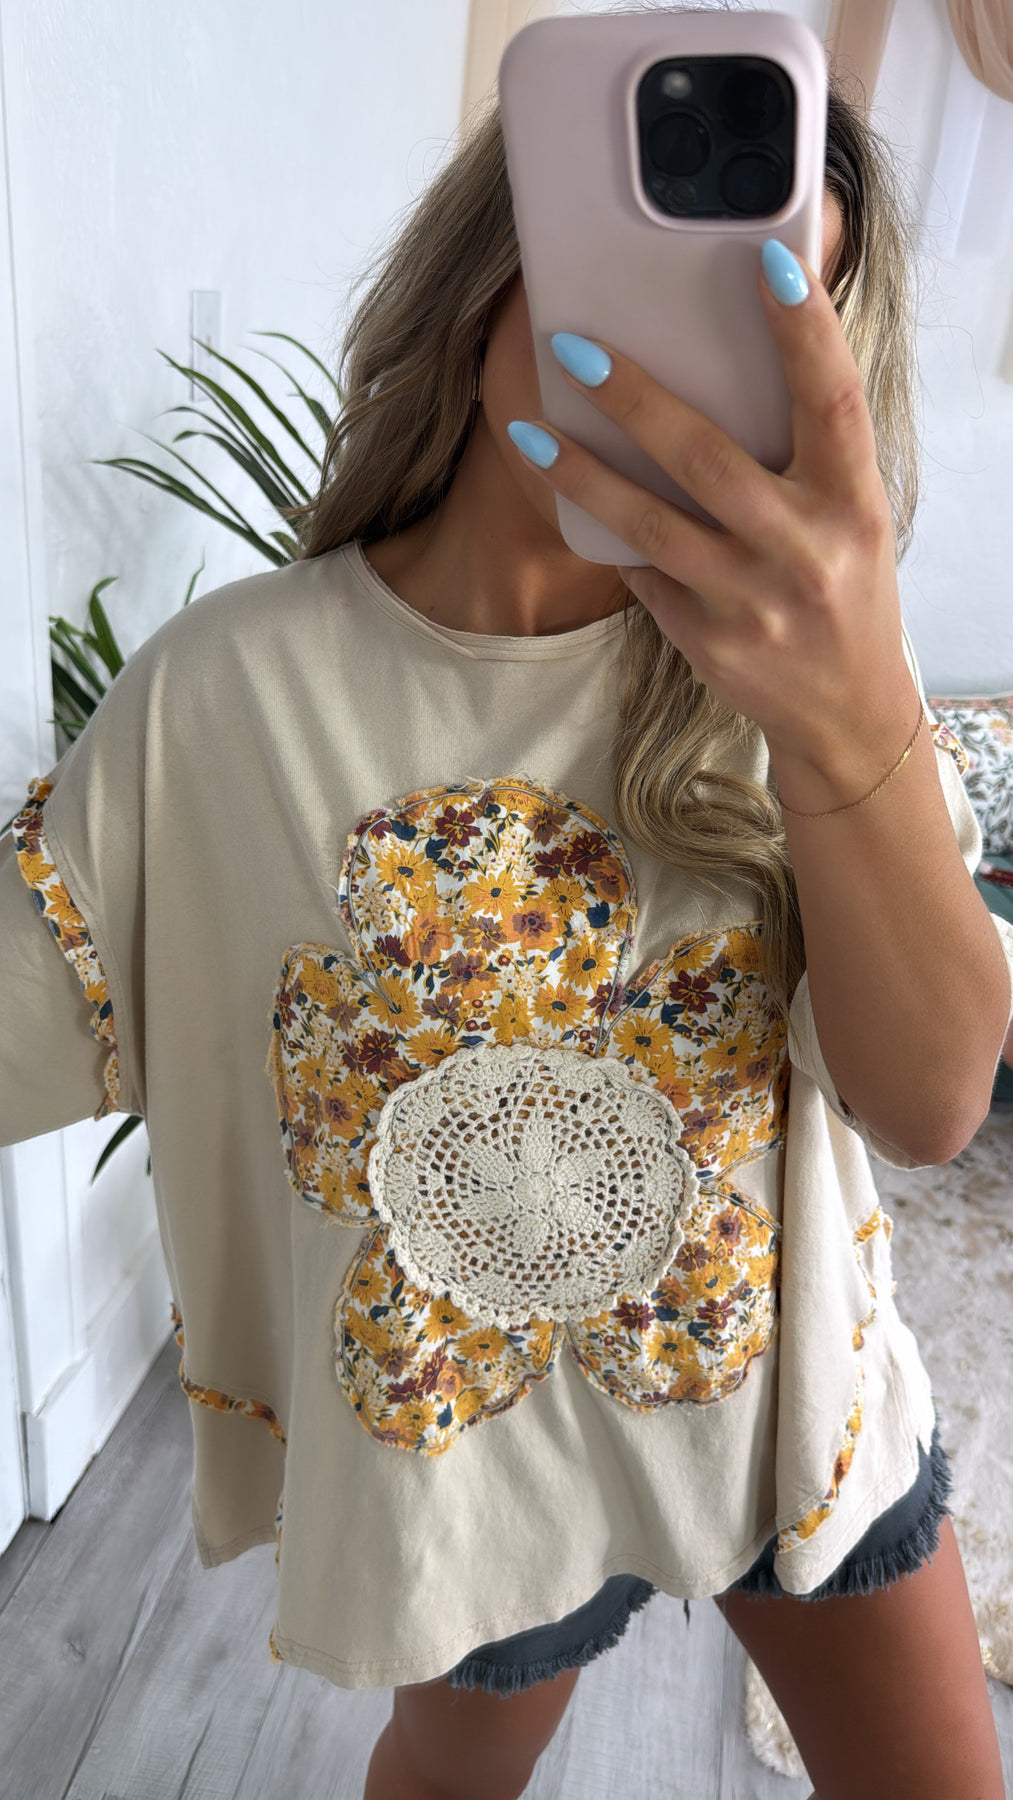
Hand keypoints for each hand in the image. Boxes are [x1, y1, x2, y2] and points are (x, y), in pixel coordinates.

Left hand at [506, 242, 916, 787]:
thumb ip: (807, 455)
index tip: (771, 262)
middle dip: (635, 400)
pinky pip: (645, 575)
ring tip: (531, 433)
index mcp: (855, 502)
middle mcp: (805, 551)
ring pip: (651, 525)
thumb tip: (732, 363)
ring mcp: (752, 602)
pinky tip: (577, 502)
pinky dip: (614, 536)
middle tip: (575, 349)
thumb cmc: (844, 587)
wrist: (847, 711)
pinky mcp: (709, 642)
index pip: (833, 403)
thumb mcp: (852, 517)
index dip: (806, 334)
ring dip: (583, 474)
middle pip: (708, 460)